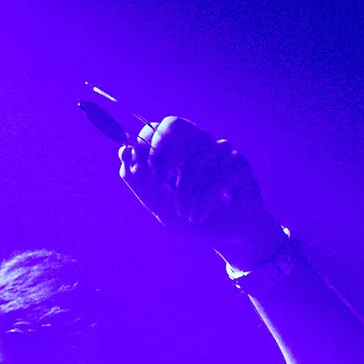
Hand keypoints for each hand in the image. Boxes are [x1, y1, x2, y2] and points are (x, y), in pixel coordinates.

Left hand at [119, 116, 286, 269]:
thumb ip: (138, 180)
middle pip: (175, 125)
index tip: (139, 169)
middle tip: (160, 181)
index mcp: (178, 149)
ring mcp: (221, 151)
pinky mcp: (239, 164)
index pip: (157, 127)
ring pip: (193, 158)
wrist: (228, 238)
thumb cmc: (193, 217)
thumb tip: (123, 150)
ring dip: (184, 192)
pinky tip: (199, 215)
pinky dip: (202, 200)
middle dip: (161, 153)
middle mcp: (200, 143)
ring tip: (185, 213)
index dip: (144, 144)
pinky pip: (216, 175)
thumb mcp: (158, 204)